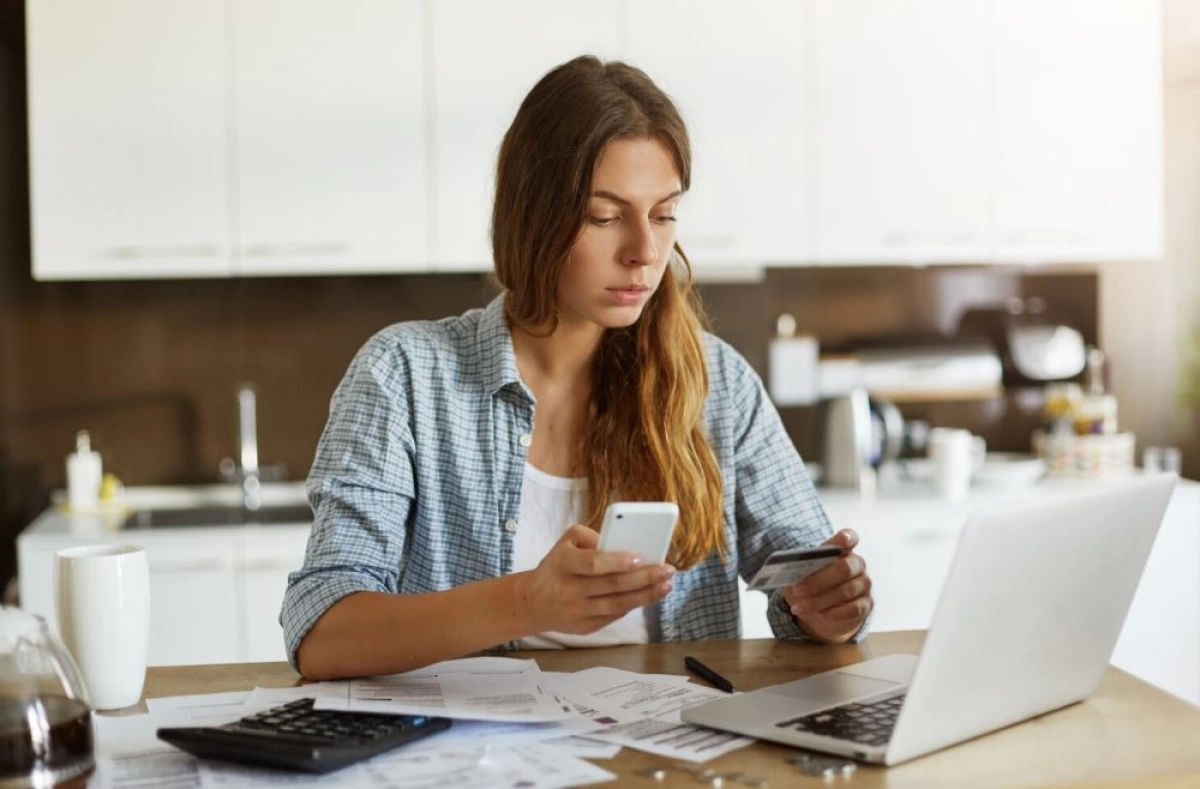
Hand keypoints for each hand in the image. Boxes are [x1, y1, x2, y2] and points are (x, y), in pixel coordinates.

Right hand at [513, 524, 674, 635]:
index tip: (641, 557)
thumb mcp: (566, 542)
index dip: (618, 562)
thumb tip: (623, 545)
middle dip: (644, 578)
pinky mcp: (584, 628)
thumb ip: (592, 537)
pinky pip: (614, 616)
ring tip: (666, 585)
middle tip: (667, 570)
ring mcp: (577, 612)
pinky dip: (633, 605)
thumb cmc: (557, 566)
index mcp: (563, 564)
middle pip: (612, 586)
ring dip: (646, 595)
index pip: (594, 564)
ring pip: (618, 605)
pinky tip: (648, 596)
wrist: (533, 602)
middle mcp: (569, 589)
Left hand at [781, 529, 872, 643]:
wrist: (821, 613)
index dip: (848, 538)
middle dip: (818, 580)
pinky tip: (820, 615)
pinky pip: (853, 609)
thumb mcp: (799, 576)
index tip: (844, 540)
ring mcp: (864, 584)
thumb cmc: (810, 586)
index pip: (849, 538)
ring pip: (845, 591)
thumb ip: (796, 570)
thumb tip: (786, 573)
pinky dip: (833, 613)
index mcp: (841, 549)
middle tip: (797, 590)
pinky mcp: (867, 604)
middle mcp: (856, 564)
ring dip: (819, 601)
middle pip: (844, 568)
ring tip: (800, 607)